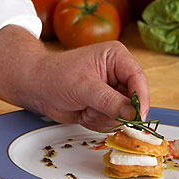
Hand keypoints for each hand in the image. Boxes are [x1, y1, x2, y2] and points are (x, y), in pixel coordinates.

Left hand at [0, 27, 148, 131]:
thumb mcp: (85, 87)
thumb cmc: (56, 76)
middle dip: (114, 111)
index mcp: (116, 57)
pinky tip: (83, 112)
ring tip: (84, 107)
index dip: (140, 99)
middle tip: (93, 109)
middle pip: (134, 100)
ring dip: (103, 117)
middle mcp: (118, 73)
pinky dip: (97, 122)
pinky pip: (112, 122)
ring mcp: (112, 90)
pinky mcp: (106, 105)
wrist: (37, 87)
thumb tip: (132, 114)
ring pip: (123, 115)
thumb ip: (110, 101)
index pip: (138, 78)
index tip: (137, 118)